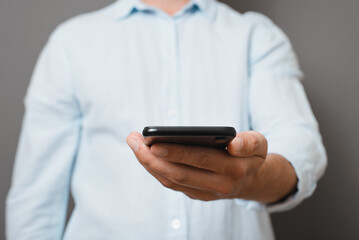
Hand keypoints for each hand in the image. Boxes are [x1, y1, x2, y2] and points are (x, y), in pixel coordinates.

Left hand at [126, 131, 296, 201]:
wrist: (253, 180)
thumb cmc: (251, 155)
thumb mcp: (259, 144)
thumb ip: (250, 142)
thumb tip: (233, 144)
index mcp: (234, 170)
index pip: (201, 159)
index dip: (176, 152)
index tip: (153, 142)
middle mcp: (218, 186)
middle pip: (179, 173)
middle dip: (152, 157)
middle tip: (134, 140)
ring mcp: (205, 193)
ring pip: (171, 181)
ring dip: (149, 163)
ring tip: (134, 144)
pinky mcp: (197, 195)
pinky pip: (172, 184)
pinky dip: (156, 170)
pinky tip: (145, 156)